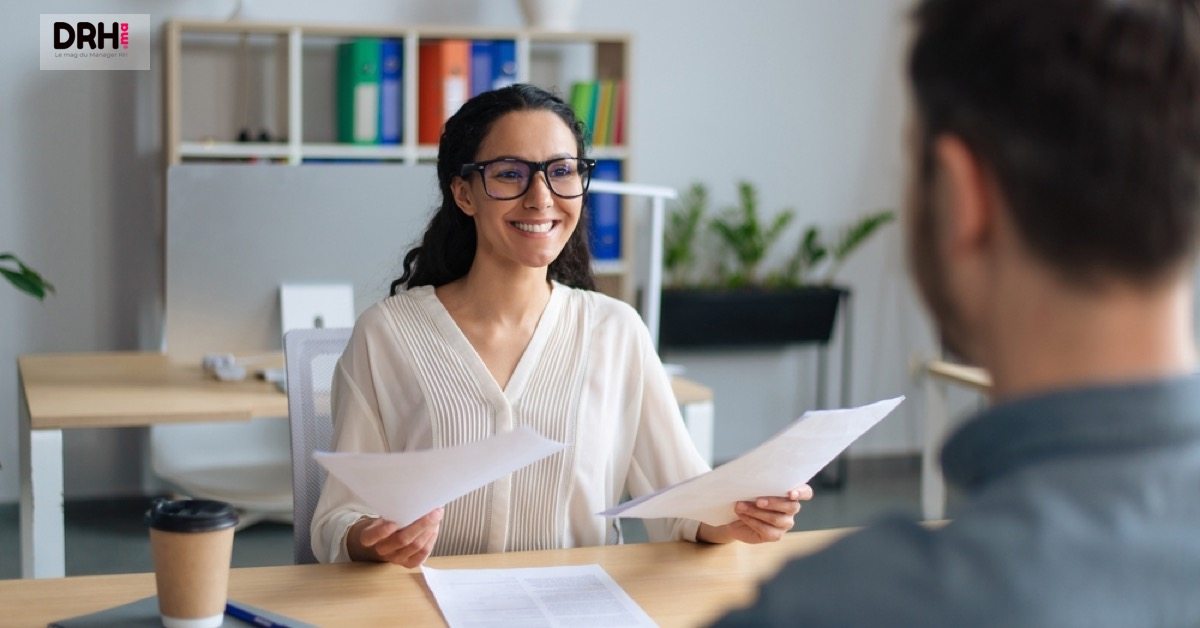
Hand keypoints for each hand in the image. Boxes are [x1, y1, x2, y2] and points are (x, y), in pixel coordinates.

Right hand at [347, 508, 442, 566]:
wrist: (385, 539)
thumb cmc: (386, 521)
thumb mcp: (383, 514)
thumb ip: (393, 511)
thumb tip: (415, 498)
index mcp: (369, 537)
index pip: (372, 537)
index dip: (383, 531)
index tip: (394, 522)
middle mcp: (382, 550)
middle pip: (401, 540)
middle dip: (421, 524)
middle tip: (433, 511)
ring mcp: (396, 559)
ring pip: (415, 546)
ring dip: (429, 530)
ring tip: (437, 516)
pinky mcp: (409, 563)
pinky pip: (423, 553)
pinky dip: (431, 539)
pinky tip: (434, 528)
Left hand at [698, 485, 812, 544]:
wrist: (735, 516)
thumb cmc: (746, 496)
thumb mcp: (751, 487)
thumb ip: (758, 484)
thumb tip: (753, 480)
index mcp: (790, 493)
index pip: (806, 492)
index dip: (801, 492)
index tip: (791, 493)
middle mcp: (791, 509)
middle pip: (791, 506)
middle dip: (774, 503)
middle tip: (758, 501)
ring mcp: (785, 523)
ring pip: (777, 519)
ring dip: (757, 512)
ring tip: (741, 506)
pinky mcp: (775, 535)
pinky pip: (767, 530)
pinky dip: (752, 521)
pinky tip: (742, 515)